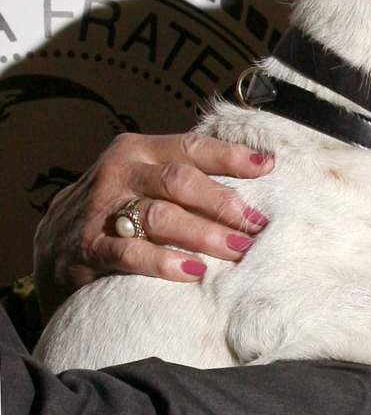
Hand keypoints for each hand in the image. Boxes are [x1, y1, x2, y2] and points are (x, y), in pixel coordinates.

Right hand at [32, 132, 273, 319]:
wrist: (53, 245)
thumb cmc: (118, 207)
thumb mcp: (145, 178)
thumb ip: (185, 175)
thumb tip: (254, 180)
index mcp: (140, 149)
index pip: (193, 148)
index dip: (232, 157)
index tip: (268, 167)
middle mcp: (121, 172)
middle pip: (181, 181)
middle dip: (224, 203)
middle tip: (255, 224)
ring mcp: (101, 208)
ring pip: (161, 215)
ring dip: (204, 234)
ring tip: (236, 249)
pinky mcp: (88, 246)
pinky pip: (131, 252)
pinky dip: (165, 261)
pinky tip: (193, 271)